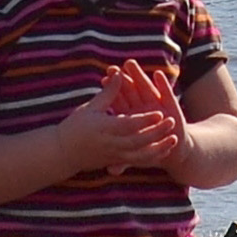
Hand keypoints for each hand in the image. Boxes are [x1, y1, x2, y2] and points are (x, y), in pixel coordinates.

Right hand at [56, 64, 182, 177]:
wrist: (63, 154)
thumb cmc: (75, 127)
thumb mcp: (90, 107)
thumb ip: (108, 93)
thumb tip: (119, 73)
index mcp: (104, 129)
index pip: (128, 125)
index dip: (144, 120)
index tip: (159, 112)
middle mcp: (111, 144)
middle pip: (137, 141)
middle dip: (156, 133)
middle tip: (172, 122)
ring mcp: (114, 156)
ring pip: (140, 156)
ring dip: (158, 148)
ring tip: (173, 140)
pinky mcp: (115, 162)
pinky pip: (136, 163)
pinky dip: (151, 158)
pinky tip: (163, 152)